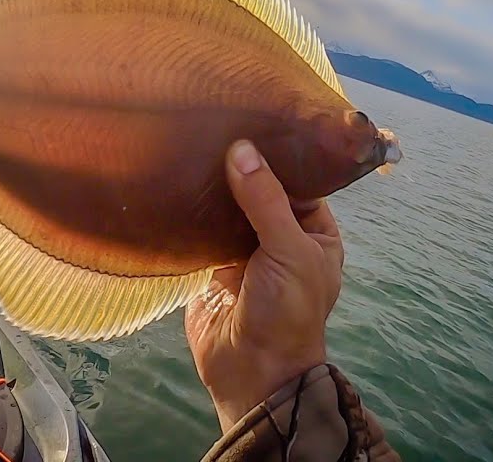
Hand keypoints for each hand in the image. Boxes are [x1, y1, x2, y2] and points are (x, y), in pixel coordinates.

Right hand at [185, 140, 344, 431]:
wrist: (251, 373)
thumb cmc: (287, 312)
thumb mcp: (288, 250)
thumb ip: (264, 199)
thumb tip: (241, 148)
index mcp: (315, 234)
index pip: (299, 182)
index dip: (280, 155)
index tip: (254, 118)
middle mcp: (282, 239)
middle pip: (261, 192)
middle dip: (242, 168)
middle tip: (215, 124)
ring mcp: (246, 253)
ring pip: (230, 210)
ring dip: (215, 188)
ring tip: (193, 144)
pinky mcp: (213, 266)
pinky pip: (203, 231)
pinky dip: (193, 212)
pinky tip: (177, 181)